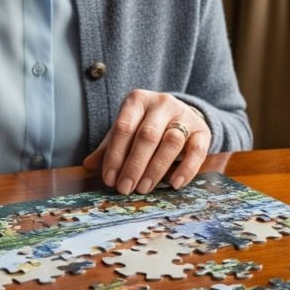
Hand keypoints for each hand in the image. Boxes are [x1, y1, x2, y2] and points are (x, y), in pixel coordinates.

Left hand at [83, 90, 209, 194]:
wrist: (181, 116)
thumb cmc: (146, 126)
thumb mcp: (126, 131)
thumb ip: (108, 148)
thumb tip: (87, 165)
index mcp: (137, 100)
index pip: (123, 127)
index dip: (115, 155)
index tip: (110, 179)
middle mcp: (162, 103)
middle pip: (147, 136)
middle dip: (134, 165)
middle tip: (125, 189)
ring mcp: (184, 115)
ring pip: (171, 142)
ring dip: (156, 169)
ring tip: (144, 188)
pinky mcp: (203, 130)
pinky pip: (197, 150)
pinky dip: (186, 169)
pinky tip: (173, 184)